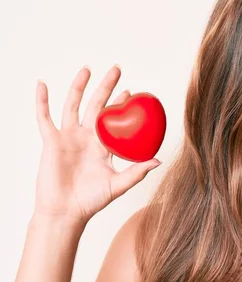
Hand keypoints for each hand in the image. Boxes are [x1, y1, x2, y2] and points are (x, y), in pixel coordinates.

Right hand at [34, 65, 161, 223]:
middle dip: (106, 87)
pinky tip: (42, 85)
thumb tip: (159, 160)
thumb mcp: (119, 184)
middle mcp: (86, 138)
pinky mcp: (51, 142)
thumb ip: (138, 172)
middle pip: (96, 106)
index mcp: (103, 146)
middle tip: (117, 69)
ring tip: (87, 69)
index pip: (114, 120)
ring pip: (73, 105)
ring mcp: (68, 138)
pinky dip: (42, 101)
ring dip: (79, 86)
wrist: (66, 212)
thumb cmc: (92, 201)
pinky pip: (44, 118)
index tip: (132, 91)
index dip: (121, 104)